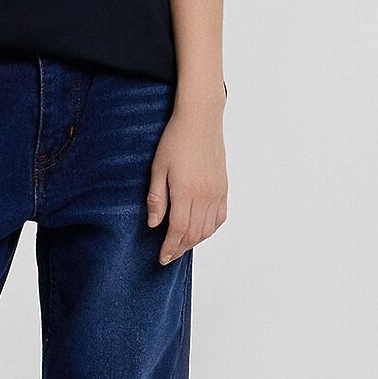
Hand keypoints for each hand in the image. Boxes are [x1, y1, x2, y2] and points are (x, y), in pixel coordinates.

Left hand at [146, 100, 227, 262]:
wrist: (200, 120)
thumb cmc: (175, 140)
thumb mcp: (158, 168)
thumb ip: (157, 198)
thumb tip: (154, 224)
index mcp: (186, 191)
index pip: (178, 230)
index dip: (169, 247)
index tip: (162, 258)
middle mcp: (204, 195)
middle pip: (194, 233)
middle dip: (180, 248)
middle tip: (168, 256)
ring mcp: (217, 192)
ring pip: (208, 229)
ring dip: (195, 241)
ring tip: (181, 246)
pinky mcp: (223, 188)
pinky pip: (220, 217)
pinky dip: (210, 229)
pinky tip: (200, 231)